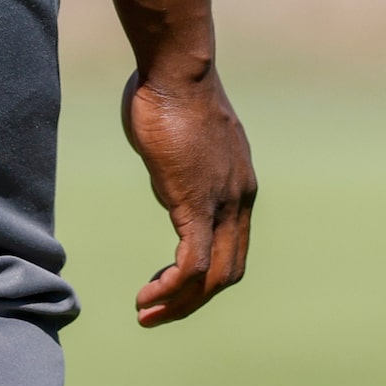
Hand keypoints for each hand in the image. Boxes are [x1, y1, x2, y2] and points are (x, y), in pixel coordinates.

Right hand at [122, 62, 255, 327]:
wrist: (177, 71)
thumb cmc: (169, 93)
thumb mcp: (181, 139)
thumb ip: (179, 164)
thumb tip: (165, 173)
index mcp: (238, 184)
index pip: (232, 247)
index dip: (204, 274)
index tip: (168, 281)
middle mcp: (239, 199)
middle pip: (229, 270)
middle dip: (193, 299)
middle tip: (157, 311)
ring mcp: (223, 203)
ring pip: (214, 276)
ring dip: (180, 304)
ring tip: (148, 313)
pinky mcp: (198, 204)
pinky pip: (192, 265)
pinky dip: (171, 289)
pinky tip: (147, 295)